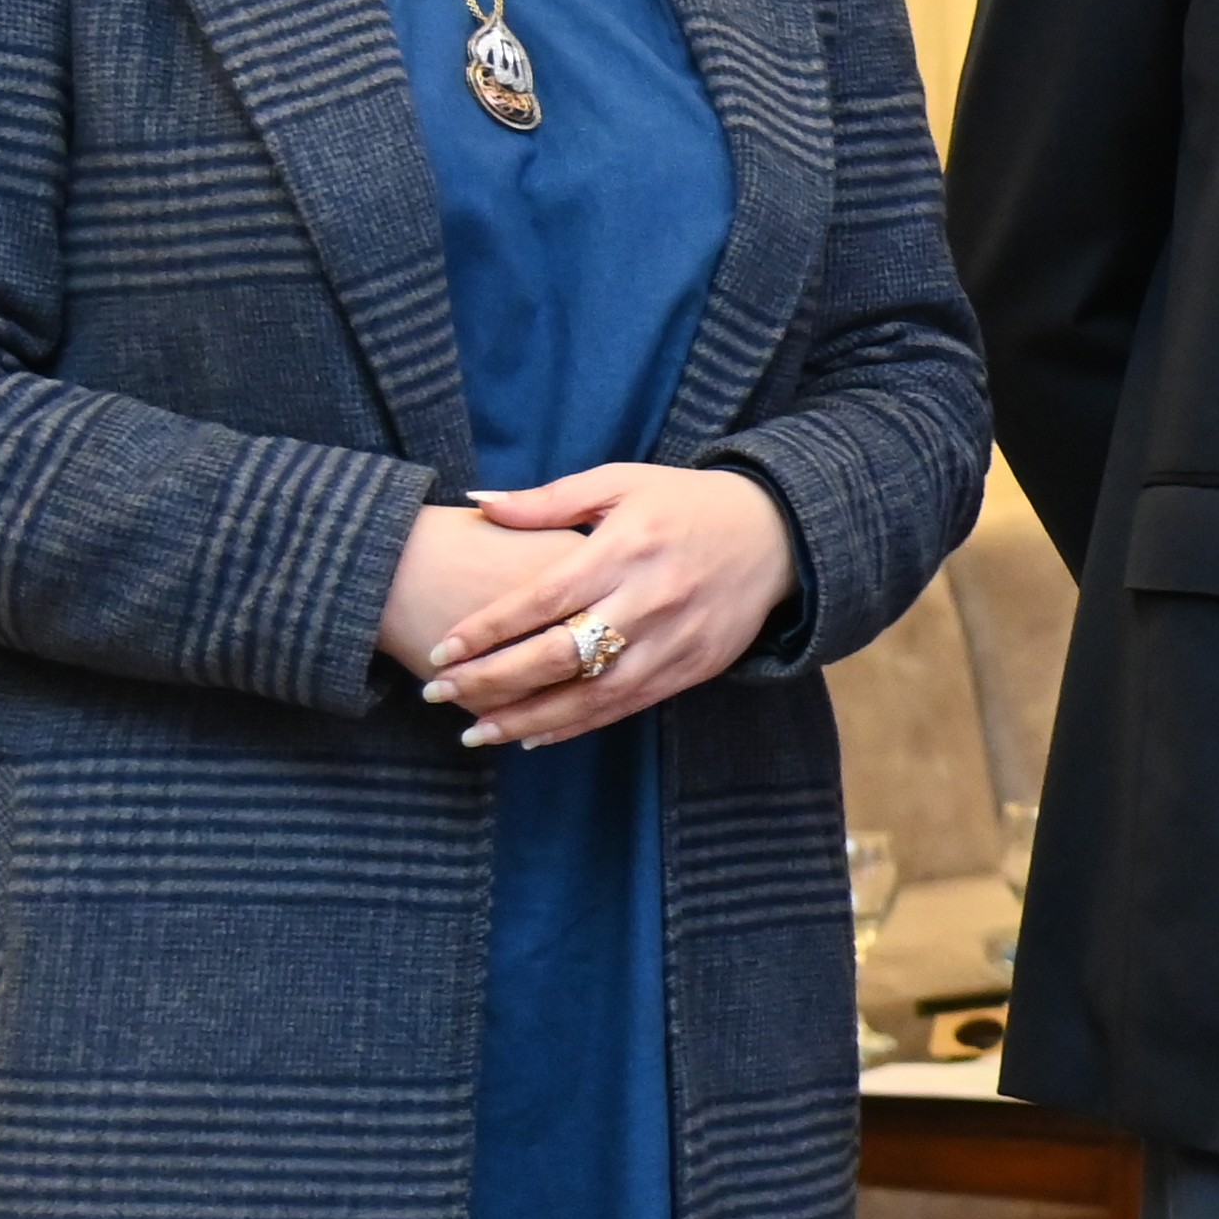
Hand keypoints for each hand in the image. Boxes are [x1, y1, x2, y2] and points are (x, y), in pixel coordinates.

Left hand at [411, 462, 800, 749]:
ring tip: (475, 732)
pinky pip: (626, 707)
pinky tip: (534, 736)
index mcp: (626, 549)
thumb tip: (476, 503)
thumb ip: (548, 500)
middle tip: (438, 694)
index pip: (542, 599)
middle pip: (560, 655)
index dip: (487, 629)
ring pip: (591, 695)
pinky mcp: (694, 668)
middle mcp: (651, 600)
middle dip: (492, 681)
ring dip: (528, 720)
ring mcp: (675, 641)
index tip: (440, 652)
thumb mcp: (621, 482)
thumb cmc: (687, 502)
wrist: (780, 533)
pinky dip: (577, 726)